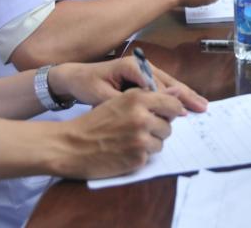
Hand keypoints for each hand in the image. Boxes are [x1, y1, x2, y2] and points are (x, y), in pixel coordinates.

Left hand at [46, 59, 207, 112]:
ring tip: (200, 105)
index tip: (181, 112)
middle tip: (202, 106)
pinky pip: (163, 87)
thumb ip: (123, 101)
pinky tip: (185, 104)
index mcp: (132, 65)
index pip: (156, 84)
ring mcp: (144, 71)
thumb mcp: (100, 95)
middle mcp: (142, 65)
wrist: (74, 77)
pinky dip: (175, 96)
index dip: (169, 99)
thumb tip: (143, 108)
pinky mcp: (142, 78)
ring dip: (185, 95)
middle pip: (169, 81)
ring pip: (169, 84)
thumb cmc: (86, 84)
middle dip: (186, 95)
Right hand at [52, 89, 184, 179]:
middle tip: (139, 129)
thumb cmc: (95, 121)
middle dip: (157, 128)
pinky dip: (140, 155)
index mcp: (138, 99)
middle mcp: (142, 118)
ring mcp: (141, 140)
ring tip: (130, 140)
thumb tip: (178, 91)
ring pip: (161, 142)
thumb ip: (150, 95)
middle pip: (168, 125)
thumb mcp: (119, 100)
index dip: (173, 110)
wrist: (71, 145)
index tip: (166, 114)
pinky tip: (124, 151)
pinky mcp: (137, 159)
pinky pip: (150, 156)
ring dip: (150, 142)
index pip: (173, 103)